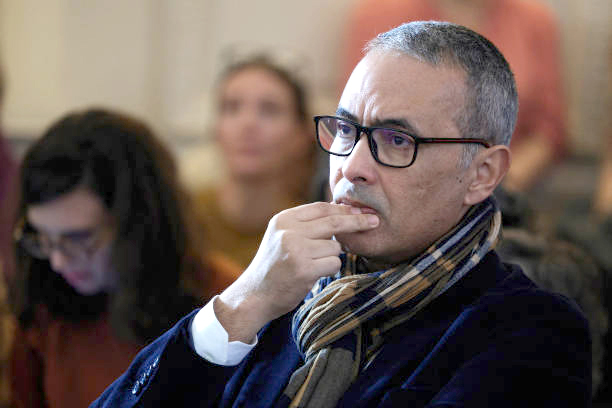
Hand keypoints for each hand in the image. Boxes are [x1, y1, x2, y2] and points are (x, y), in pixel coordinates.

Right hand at [216, 202, 378, 341]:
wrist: (254, 295)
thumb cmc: (274, 267)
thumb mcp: (282, 237)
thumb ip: (305, 225)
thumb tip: (341, 212)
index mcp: (283, 220)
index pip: (320, 207)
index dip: (343, 209)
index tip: (360, 211)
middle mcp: (288, 231)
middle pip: (333, 221)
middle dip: (357, 221)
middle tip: (374, 221)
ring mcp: (296, 250)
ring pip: (335, 246)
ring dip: (331, 257)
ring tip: (311, 265)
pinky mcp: (304, 269)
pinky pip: (333, 263)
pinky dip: (328, 269)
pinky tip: (312, 275)